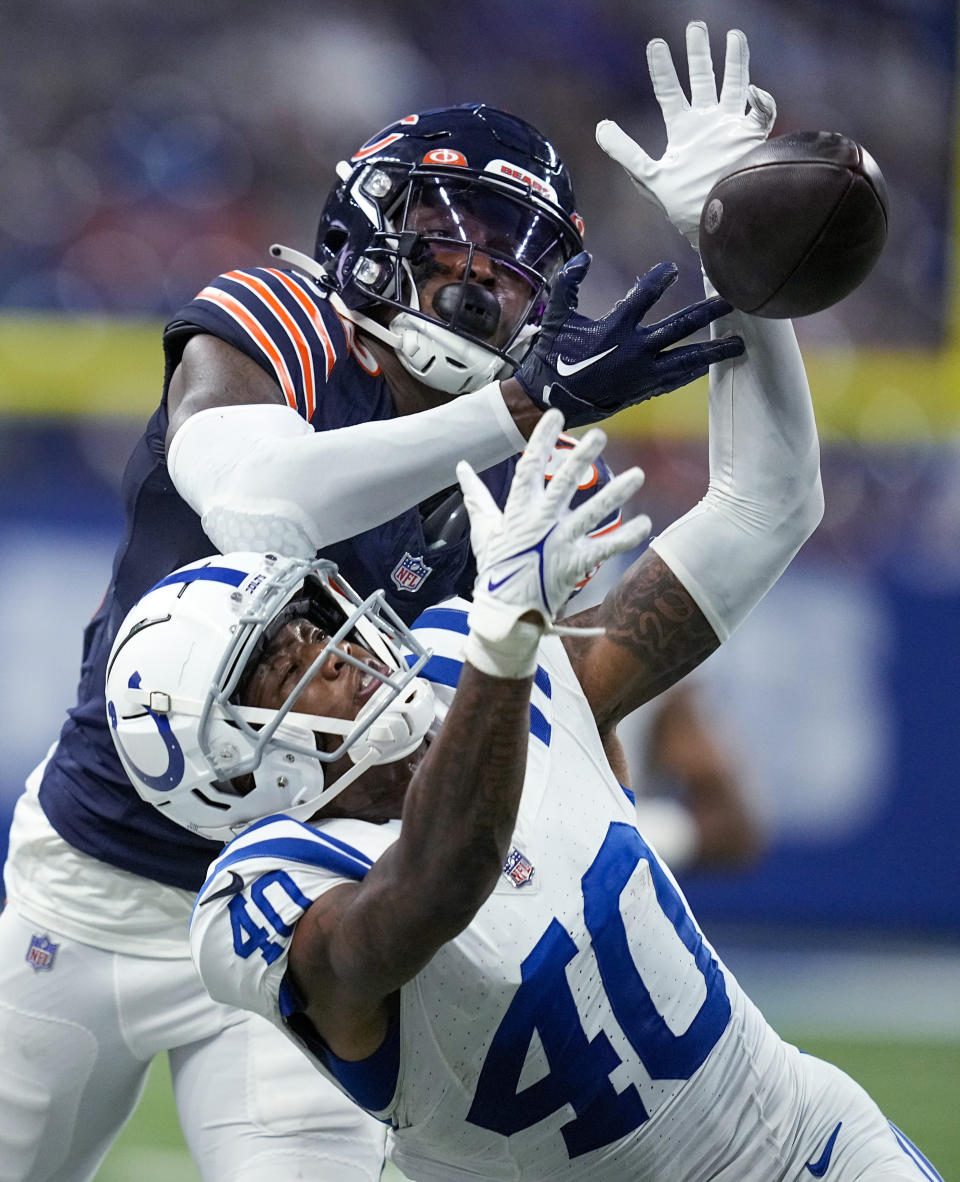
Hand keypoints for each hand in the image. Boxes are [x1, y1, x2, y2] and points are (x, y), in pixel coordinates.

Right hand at [457, 409, 650, 676]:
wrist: (505, 612)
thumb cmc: (495, 569)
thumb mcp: (483, 530)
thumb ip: (476, 497)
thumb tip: (460, 467)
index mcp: (518, 512)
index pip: (529, 468)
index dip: (542, 440)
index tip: (555, 416)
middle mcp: (540, 523)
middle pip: (563, 484)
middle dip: (581, 458)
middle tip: (599, 436)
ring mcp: (558, 544)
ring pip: (591, 513)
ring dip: (616, 493)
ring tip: (638, 475)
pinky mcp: (574, 564)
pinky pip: (604, 548)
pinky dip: (625, 538)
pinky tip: (645, 524)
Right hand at [513, 252, 742, 427]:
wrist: (552, 400)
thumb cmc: (552, 357)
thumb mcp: (557, 318)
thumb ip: (568, 285)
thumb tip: (584, 258)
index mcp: (614, 329)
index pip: (644, 296)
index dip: (659, 279)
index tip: (673, 269)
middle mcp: (634, 350)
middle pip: (680, 327)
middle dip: (708, 312)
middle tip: (731, 301)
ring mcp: (642, 373)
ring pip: (687, 359)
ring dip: (714, 350)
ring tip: (737, 343)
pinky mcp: (643, 390)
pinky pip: (675, 379)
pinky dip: (694, 371)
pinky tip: (709, 364)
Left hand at [596, 22, 775, 247]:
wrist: (720, 225)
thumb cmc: (687, 207)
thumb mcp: (651, 179)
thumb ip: (627, 153)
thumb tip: (600, 127)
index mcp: (684, 132)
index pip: (671, 92)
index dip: (663, 68)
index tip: (656, 44)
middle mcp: (708, 125)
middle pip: (704, 80)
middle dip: (699, 53)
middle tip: (696, 26)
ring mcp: (732, 129)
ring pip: (735, 86)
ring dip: (735, 61)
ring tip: (733, 35)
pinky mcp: (754, 139)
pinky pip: (763, 111)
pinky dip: (761, 99)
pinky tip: (754, 90)